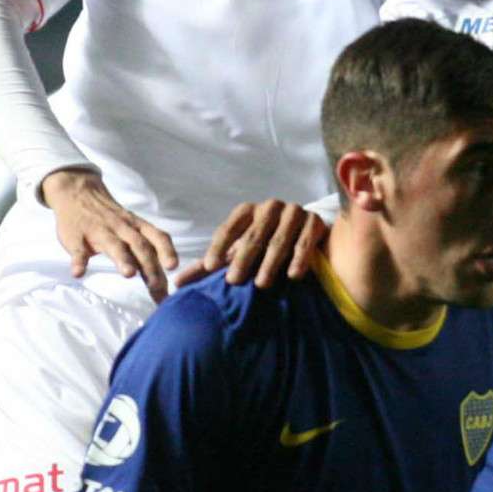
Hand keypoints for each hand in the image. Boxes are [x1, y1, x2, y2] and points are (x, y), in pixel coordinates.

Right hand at [40, 168, 178, 300]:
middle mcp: (122, 228)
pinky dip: (79, 261)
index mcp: (137, 227)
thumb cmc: (112, 219)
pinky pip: (78, 249)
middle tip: (157, 287)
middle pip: (140, 246)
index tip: (175, 269)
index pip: (158, 238)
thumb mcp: (133, 228)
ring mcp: (99, 232)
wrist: (78, 193)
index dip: (167, 252)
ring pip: (113, 245)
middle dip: (150, 266)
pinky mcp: (76, 237)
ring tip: (129, 274)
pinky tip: (78, 274)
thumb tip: (163, 283)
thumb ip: (146, 251)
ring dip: (122, 259)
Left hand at [173, 199, 327, 289]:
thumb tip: (176, 284)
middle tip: (234, 280)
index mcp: (247, 211)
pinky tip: (293, 275)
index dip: (219, 246)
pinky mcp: (315, 221)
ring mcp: (294, 212)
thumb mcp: (236, 254)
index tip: (211, 267)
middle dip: (243, 259)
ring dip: (270, 262)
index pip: (229, 227)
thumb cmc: (263, 247)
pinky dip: (299, 258)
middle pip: (254, 234)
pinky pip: (306, 241)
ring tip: (262, 284)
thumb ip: (208, 268)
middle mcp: (270, 207)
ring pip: (279, 238)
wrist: (304, 234)